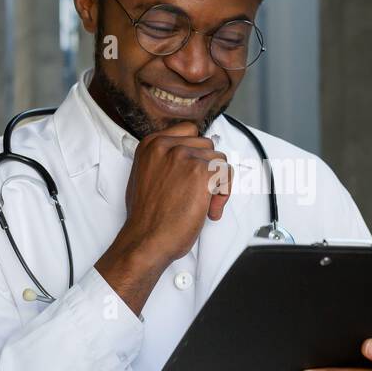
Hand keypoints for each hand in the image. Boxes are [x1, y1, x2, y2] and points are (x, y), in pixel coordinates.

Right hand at [95, 122, 231, 314]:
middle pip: (208, 146)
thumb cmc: (147, 217)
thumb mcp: (145, 175)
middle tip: (200, 195)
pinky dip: (223, 194)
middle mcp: (166, 145)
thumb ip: (165, 160)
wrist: (146, 239)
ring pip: (220, 160)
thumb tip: (189, 157)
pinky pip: (226, 174)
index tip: (196, 173)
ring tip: (204, 205)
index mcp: (151, 144)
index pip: (190, 131)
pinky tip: (210, 210)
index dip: (198, 154)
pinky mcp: (199, 172)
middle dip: (210, 171)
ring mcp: (183, 157)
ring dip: (218, 184)